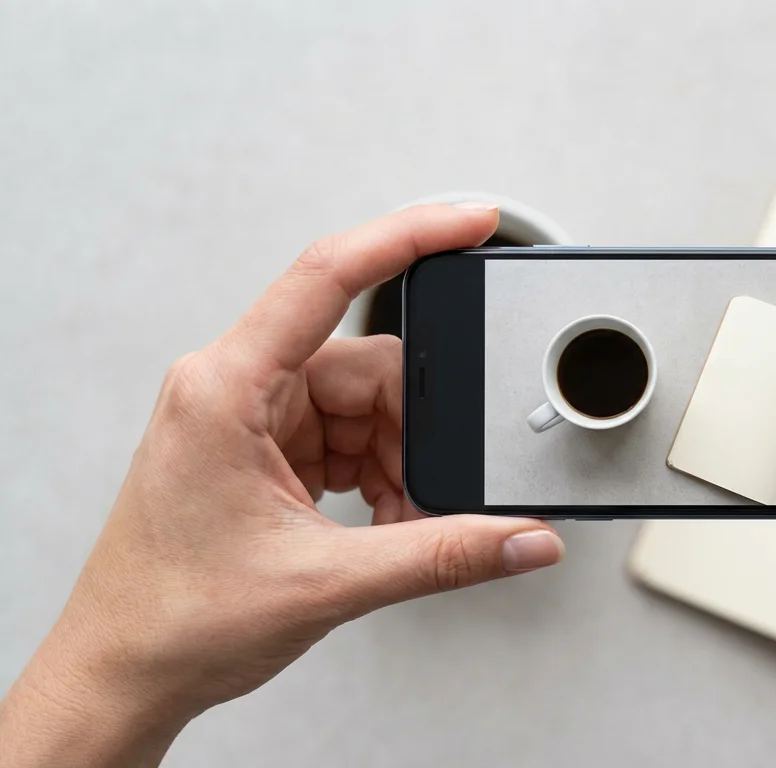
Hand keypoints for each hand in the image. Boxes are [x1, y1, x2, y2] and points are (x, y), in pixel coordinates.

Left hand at [0, 204, 564, 767]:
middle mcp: (234, 388)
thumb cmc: (172, 619)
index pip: (328, 276)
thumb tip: (520, 537)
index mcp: (227, 388)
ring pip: (362, 405)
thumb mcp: (326, 583)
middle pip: (366, 365)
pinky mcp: (261, 449)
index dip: (409, 236)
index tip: (471, 220)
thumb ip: (442, 556)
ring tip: (397, 521)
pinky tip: (381, 517)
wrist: (123, 673)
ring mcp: (248, 419)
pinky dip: (378, 474)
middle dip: (415, 428)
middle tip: (433, 487)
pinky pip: (345, 436)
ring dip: (397, 460)